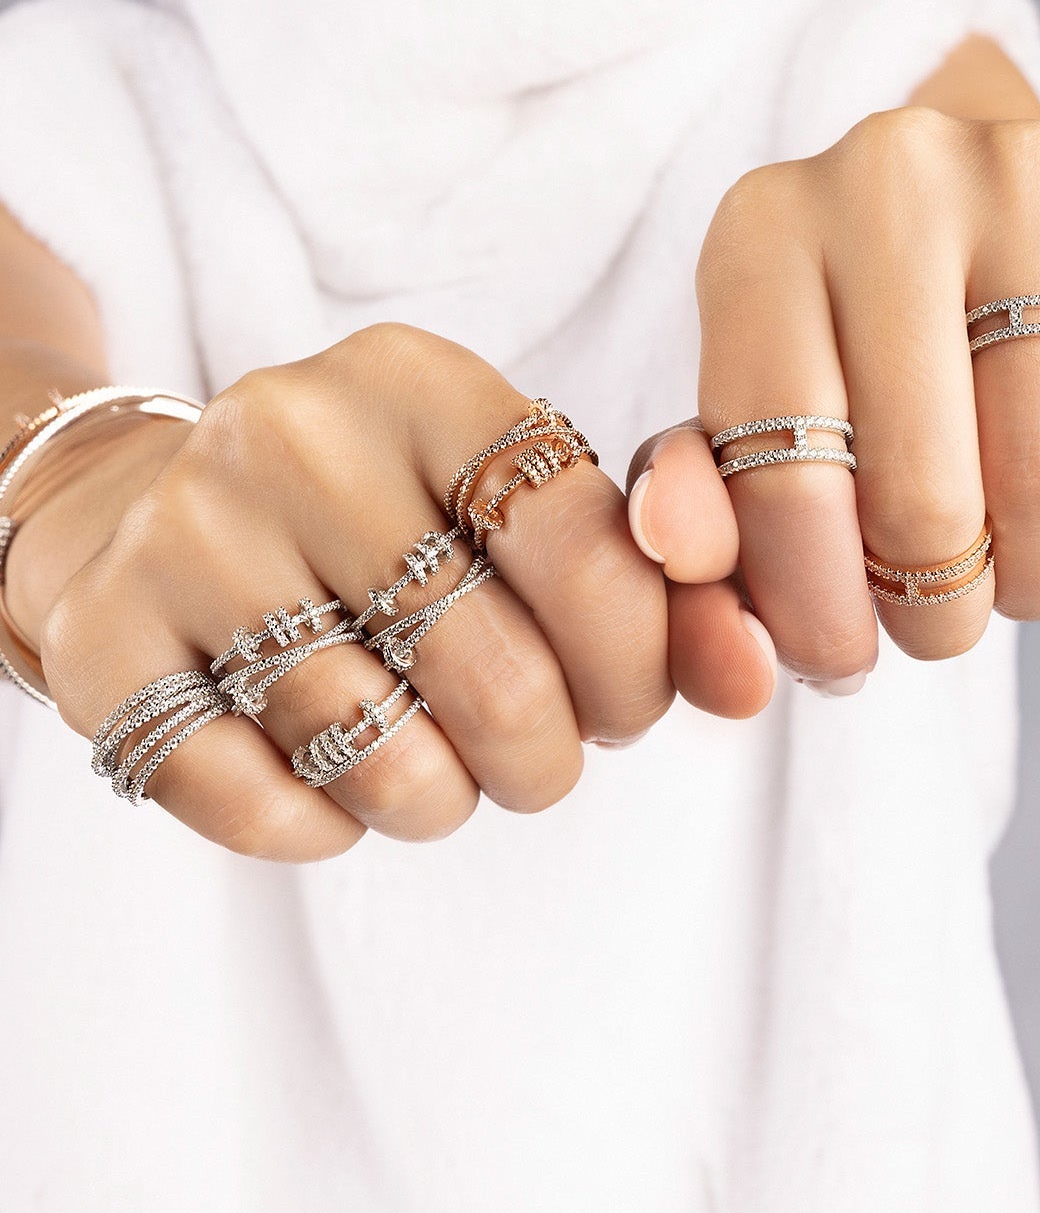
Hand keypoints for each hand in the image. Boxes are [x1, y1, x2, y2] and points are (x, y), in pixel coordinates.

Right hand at [31, 326, 670, 858]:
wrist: (150, 513)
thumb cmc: (378, 524)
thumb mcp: (511, 511)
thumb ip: (654, 585)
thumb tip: (761, 678)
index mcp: (419, 380)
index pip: (589, 550)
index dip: (639, 666)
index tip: (625, 700)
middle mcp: (292, 434)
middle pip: (500, 678)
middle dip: (548, 759)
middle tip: (532, 754)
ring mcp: (186, 534)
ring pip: (384, 760)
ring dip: (438, 800)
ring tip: (426, 763)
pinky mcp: (104, 643)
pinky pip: (261, 808)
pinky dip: (321, 831)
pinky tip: (322, 782)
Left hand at [625, 112, 1039, 712]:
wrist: (966, 213)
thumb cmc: (840, 347)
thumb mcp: (743, 420)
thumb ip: (696, 517)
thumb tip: (692, 586)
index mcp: (759, 236)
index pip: (784, 487)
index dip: (816, 613)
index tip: (839, 653)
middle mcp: (888, 182)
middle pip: (921, 499)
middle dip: (928, 608)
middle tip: (929, 615)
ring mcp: (1027, 180)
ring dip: (1025, 581)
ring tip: (1000, 577)